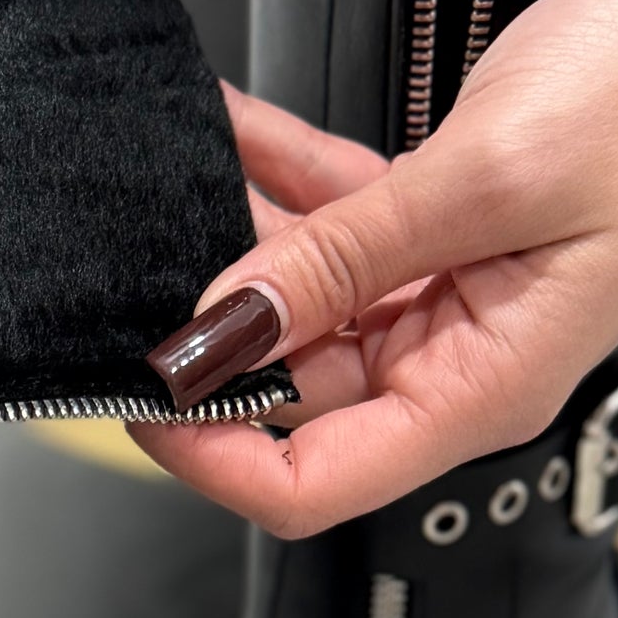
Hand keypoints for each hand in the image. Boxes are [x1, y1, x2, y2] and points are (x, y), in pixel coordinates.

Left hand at [132, 0, 617, 534]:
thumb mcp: (490, 179)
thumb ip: (345, 254)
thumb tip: (221, 324)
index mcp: (478, 389)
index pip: (308, 486)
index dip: (208, 455)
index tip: (138, 393)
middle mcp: (453, 359)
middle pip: (286, 392)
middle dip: (205, 335)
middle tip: (126, 273)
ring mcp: (443, 294)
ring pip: (294, 299)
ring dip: (229, 239)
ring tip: (165, 180)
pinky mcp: (438, 226)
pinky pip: (330, 218)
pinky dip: (274, 174)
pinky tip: (224, 131)